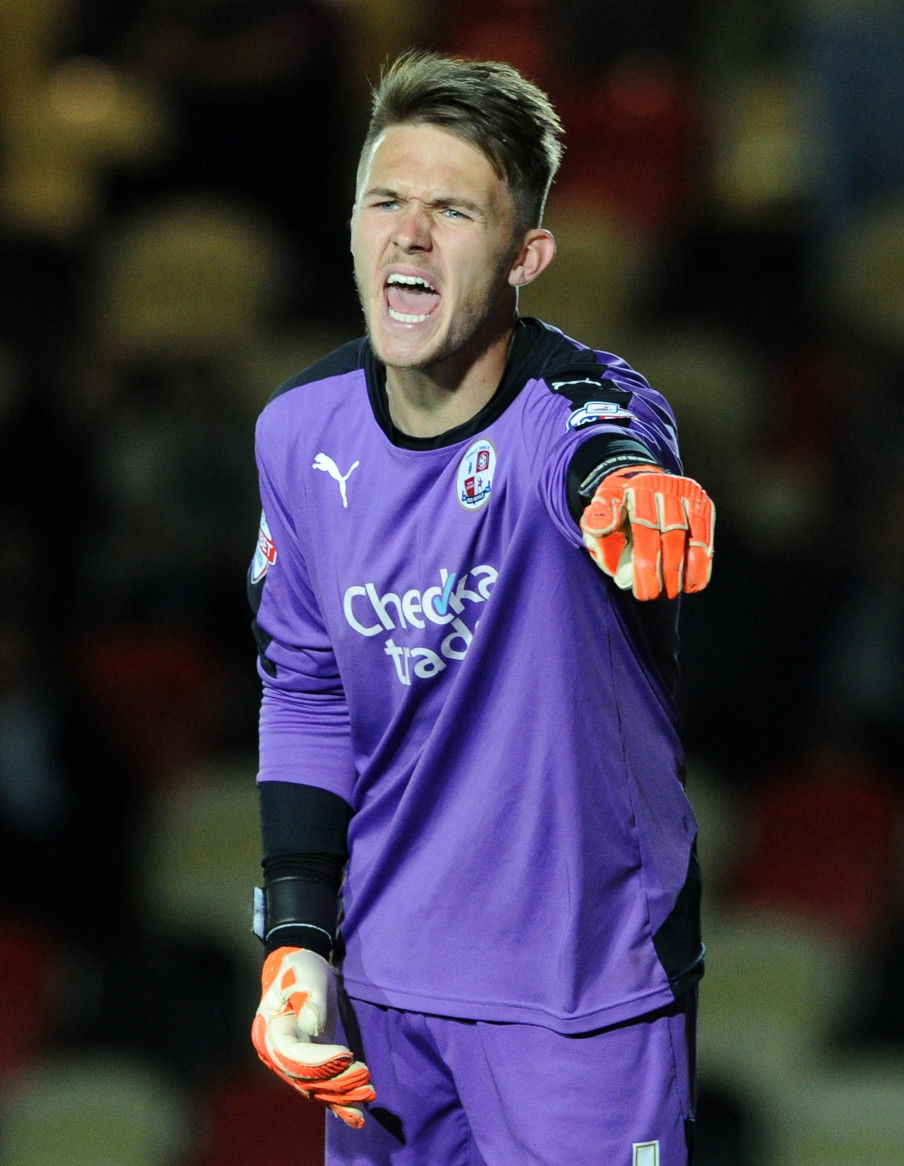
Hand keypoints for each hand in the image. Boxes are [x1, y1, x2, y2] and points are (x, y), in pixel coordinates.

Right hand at [252, 946, 375, 1127]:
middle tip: (366, 1080)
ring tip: (368, 1096)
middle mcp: (277, 1056)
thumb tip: (312, 1027)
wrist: (299, 967)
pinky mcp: (311, 1063)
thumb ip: (307, 999)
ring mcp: (292, 1063)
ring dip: (342, 1096)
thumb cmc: (298, 970)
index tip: (348, 1055)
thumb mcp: (302, 977)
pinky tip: (356, 1117)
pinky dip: (339, 1103)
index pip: (294, 1057)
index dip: (320, 1061)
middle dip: (337, 1083)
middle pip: (306, 1079)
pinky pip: (322, 1087)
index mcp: (269, 1034)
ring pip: (316, 1088)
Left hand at [580, 463, 713, 599]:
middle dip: (664, 570)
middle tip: (654, 596)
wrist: (640, 485)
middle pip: (671, 534)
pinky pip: (705, 537)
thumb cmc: (617, 511)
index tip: (642, 592)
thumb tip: (602, 528)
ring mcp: (686, 492)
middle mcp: (663, 486)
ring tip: (673, 593)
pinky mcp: (702, 503)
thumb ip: (596, 523)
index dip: (645, 563)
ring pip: (691, 537)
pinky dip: (701, 563)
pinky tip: (693, 584)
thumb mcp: (598, 514)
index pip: (644, 527)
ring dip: (685, 570)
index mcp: (635, 488)